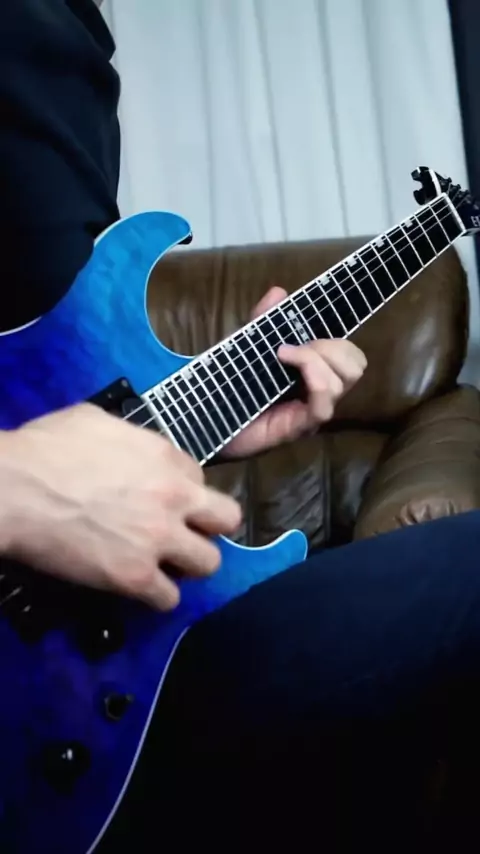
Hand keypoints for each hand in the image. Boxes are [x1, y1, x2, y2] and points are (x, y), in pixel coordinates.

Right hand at [0, 404, 240, 610]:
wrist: (14, 489)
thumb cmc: (45, 449)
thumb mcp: (96, 422)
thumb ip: (131, 439)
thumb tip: (134, 453)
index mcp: (166, 458)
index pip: (201, 478)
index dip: (184, 491)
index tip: (165, 499)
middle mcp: (174, 498)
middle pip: (227, 520)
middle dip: (208, 526)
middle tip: (183, 533)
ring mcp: (158, 540)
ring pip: (209, 564)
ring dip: (189, 564)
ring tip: (165, 564)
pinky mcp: (135, 577)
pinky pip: (169, 599)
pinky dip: (157, 596)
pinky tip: (139, 586)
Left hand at [224, 287, 366, 458]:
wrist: (206, 416)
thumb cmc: (230, 385)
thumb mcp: (247, 346)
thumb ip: (263, 320)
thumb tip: (278, 292)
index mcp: (314, 373)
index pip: (351, 356)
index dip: (338, 340)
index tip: (307, 331)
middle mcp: (320, 393)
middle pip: (356, 366)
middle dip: (332, 346)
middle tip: (294, 347)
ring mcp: (311, 412)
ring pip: (343, 382)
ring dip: (316, 359)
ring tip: (283, 355)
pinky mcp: (299, 428)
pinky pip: (324, 406)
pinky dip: (313, 378)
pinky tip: (287, 365)